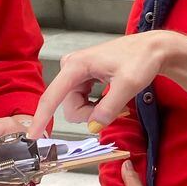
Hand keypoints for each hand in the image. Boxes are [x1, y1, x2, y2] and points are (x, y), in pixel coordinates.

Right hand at [28, 32, 170, 136]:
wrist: (153, 49)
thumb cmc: (141, 59)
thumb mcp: (128, 85)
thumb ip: (109, 108)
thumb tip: (94, 126)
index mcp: (76, 65)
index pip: (51, 96)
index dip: (41, 118)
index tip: (33, 136)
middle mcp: (71, 67)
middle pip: (68, 106)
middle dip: (89, 114)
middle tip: (115, 108)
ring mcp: (77, 72)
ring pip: (75, 105)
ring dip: (94, 110)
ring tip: (116, 98)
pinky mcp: (83, 77)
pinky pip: (82, 101)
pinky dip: (96, 105)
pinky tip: (110, 96)